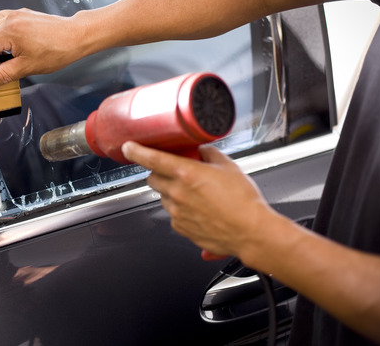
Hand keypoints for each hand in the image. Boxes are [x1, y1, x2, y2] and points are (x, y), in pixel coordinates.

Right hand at [0, 8, 89, 90]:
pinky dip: (3, 30)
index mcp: (9, 32)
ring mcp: (17, 14)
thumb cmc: (56, 50)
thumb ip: (3, 75)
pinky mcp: (24, 13)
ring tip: (4, 54)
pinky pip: (5, 19)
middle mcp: (10, 19)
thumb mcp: (27, 67)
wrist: (75, 37)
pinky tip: (13, 42)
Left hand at [121, 142, 275, 258]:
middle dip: (159, 172)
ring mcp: (176, 212)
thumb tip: (201, 150)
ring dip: (171, 191)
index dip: (136, 151)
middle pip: (153, 178)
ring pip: (162, 196)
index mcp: (186, 174)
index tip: (129, 147)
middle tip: (176, 171)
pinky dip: (180, 209)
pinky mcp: (180, 228)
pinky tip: (199, 209)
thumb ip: (209, 154)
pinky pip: (172, 214)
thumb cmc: (244, 202)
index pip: (151, 158)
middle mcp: (177, 193)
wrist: (251, 232)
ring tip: (195, 193)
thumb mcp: (229, 167)